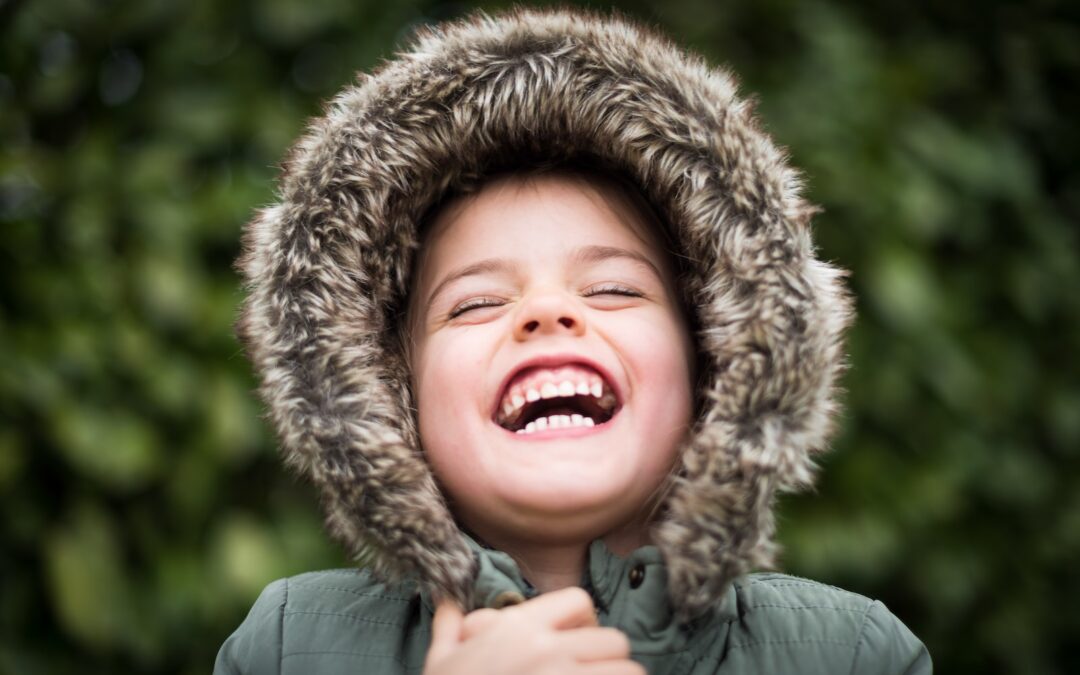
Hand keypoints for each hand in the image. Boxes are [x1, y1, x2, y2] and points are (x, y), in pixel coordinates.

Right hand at [423, 587, 644, 674]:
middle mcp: (546, 651)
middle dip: (609, 658)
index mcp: (517, 629)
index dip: (585, 619)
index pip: (578, 601)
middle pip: (613, 640)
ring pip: (628, 671)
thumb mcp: (440, 660)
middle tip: (592, 673)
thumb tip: (447, 603)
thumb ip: (449, 626)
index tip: (578, 639)